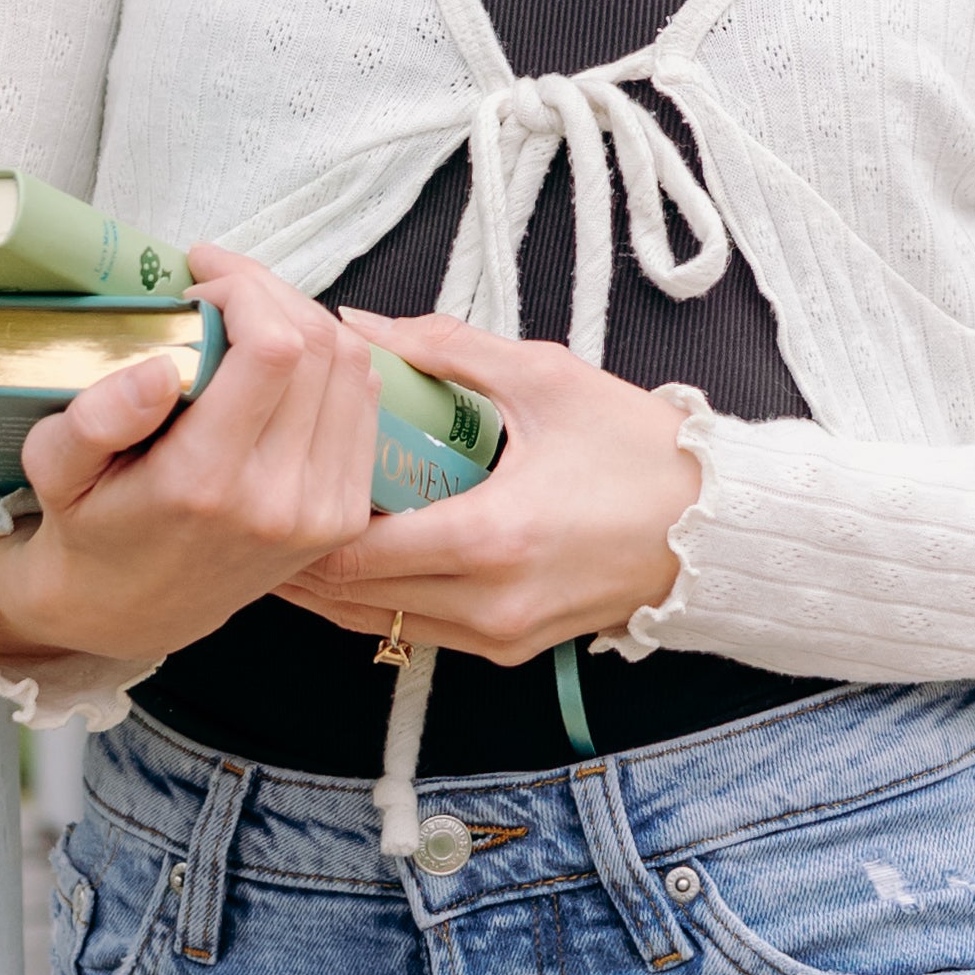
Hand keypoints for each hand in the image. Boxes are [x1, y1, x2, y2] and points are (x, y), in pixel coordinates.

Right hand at [0, 244, 379, 677]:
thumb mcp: (56, 467)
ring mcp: (321, 513)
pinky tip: (285, 359)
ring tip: (250, 318)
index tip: (202, 285)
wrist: (133, 608)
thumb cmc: (92, 523)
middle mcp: (278, 502)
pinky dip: (333, 364)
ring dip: (306, 321)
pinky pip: (365, 404)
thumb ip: (95, 416)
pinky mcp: (345, 516)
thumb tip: (159, 366)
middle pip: (321, 347)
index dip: (248, 290)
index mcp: (206, 484)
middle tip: (223, 291)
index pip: (273, 349)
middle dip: (274, 294)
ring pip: (353, 368)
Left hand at [273, 311, 695, 668]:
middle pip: (353, 598)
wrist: (720, 528)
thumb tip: (359, 324)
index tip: (264, 473)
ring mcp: (501, 638)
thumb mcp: (546, 378)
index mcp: (491, 538)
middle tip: (253, 504)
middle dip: (296, 555)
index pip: (356, 548)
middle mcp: (489, 604)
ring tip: (288, 531)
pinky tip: (359, 556)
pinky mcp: (512, 650)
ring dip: (332, 586)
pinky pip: (420, 633)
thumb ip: (445, 349)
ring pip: (379, 626)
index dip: (296, 518)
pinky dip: (381, 599)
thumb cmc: (642, 449)